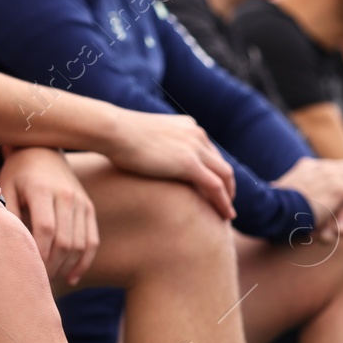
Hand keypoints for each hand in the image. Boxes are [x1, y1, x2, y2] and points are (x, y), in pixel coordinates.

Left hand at [0, 147, 98, 285]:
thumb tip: (6, 245)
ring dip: (66, 266)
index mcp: (43, 190)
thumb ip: (8, 214)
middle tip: (37, 279)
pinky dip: (84, 262)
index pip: (45, 230)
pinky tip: (71, 277)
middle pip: (65, 241)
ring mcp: (81, 202)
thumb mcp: (6, 187)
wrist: (42, 149)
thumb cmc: (18, 172)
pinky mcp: (88, 208)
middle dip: (52, 265)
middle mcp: (66, 196)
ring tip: (51, 278)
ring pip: (80, 244)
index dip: (39, 253)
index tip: (29, 268)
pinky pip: (92, 240)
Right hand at [104, 111, 235, 220]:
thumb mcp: (145, 138)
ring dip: (228, 196)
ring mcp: (195, 148)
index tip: (214, 188)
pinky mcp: (189, 164)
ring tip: (228, 214)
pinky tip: (225, 216)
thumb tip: (145, 159)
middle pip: (221, 164)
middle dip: (227, 185)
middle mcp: (197, 134)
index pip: (209, 152)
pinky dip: (223, 202)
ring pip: (224, 176)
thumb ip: (154, 147)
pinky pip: (215, 186)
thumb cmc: (118, 136)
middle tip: (226, 203)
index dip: (215, 171)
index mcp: (187, 126)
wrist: (114, 131)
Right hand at [274, 157, 342, 241]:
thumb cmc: (273, 212)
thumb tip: (290, 203)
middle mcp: (322, 167)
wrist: (272, 211)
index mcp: (307, 166)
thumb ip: (294, 198)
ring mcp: (332, 176)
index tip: (339, 202)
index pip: (335, 167)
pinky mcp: (340, 189)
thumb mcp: (283, 199)